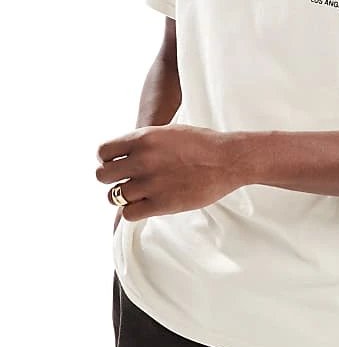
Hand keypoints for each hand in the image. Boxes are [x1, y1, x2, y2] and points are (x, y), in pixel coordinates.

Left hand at [96, 124, 237, 221]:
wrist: (228, 160)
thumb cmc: (202, 144)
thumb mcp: (168, 133)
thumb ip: (144, 143)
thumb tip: (122, 156)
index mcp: (144, 138)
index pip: (103, 152)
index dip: (107, 159)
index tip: (117, 164)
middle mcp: (143, 160)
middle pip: (103, 176)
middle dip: (111, 179)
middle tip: (125, 180)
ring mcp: (151, 183)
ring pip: (114, 196)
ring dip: (123, 196)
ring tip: (138, 193)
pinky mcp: (161, 204)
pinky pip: (129, 213)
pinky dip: (133, 211)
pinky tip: (145, 204)